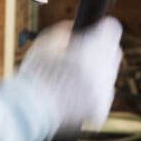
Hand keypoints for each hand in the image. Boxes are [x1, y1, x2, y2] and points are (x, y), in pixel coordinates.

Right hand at [18, 18, 121, 136]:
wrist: (26, 113)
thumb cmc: (33, 75)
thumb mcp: (44, 43)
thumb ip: (65, 31)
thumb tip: (77, 29)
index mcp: (88, 51)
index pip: (112, 29)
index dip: (102, 27)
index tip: (96, 30)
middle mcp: (100, 72)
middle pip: (114, 51)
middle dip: (101, 50)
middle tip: (82, 56)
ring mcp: (103, 93)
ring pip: (109, 75)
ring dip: (98, 73)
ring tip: (74, 79)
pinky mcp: (100, 109)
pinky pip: (104, 94)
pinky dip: (93, 93)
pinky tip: (75, 95)